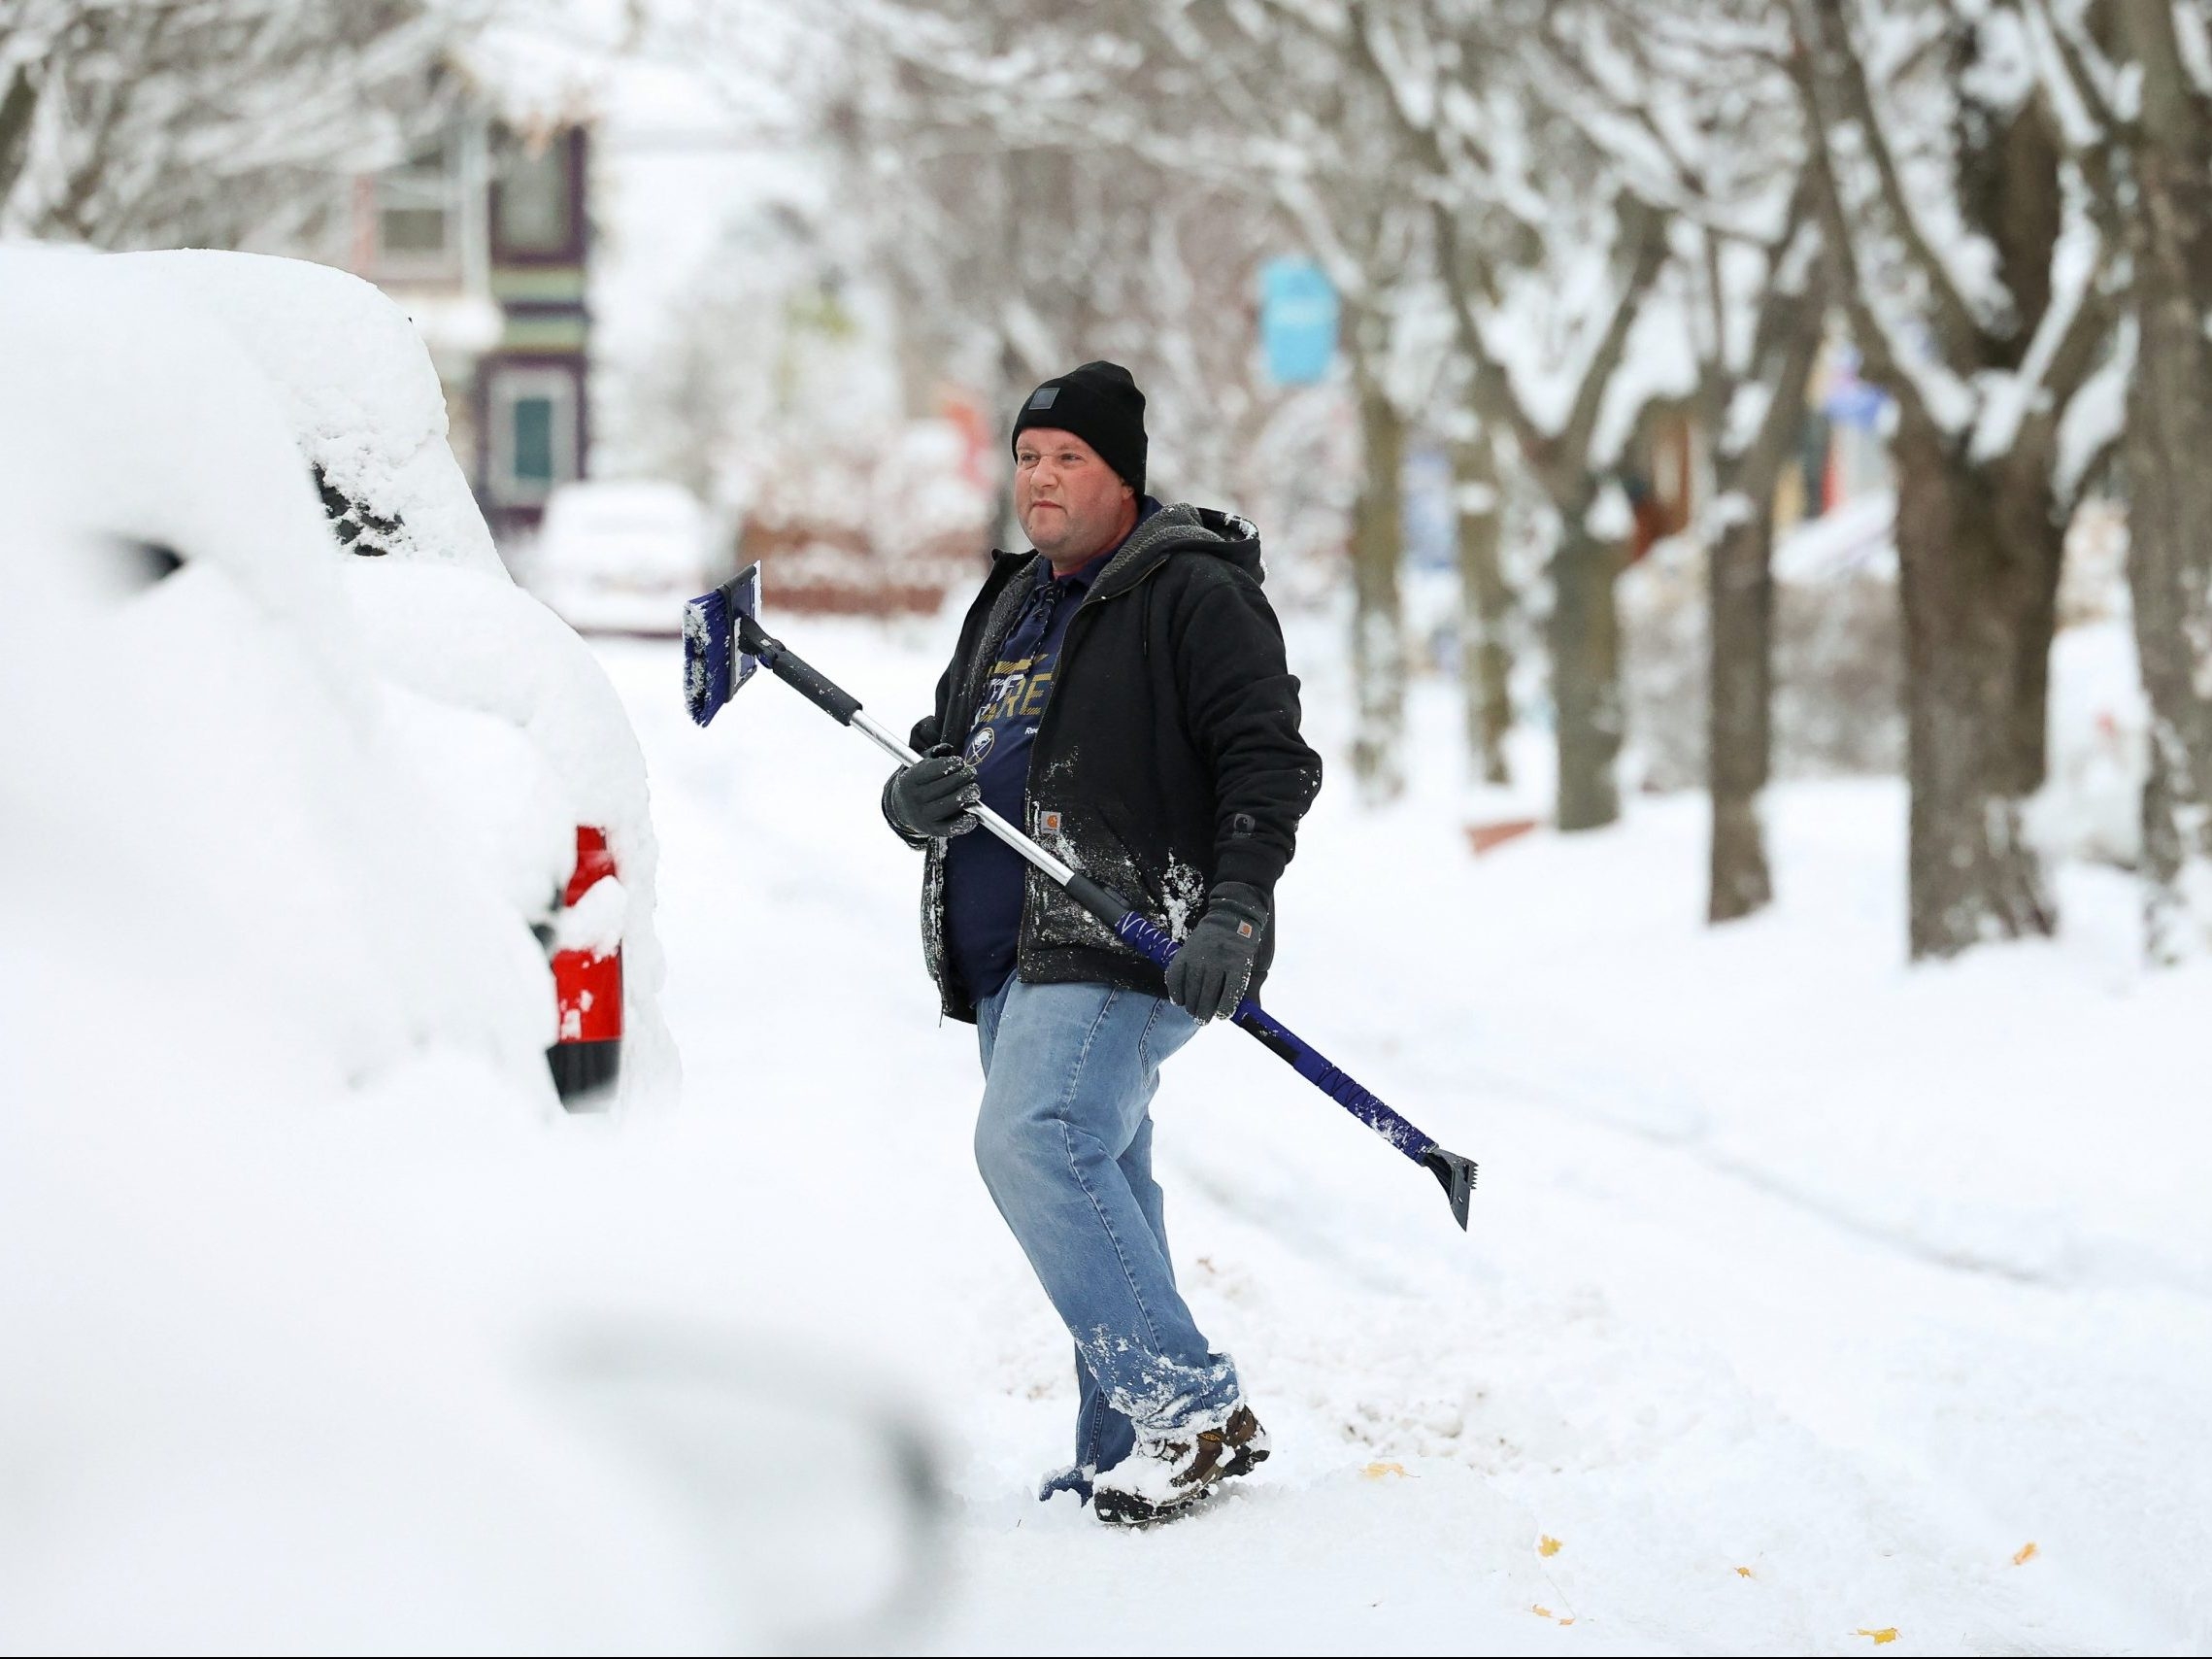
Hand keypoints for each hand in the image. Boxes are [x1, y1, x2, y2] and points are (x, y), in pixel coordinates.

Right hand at [887, 745, 980, 837]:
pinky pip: (949, 829)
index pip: (929, 771)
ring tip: (974, 789)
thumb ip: (933, 754)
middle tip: (972, 772)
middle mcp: (914, 799)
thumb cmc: (919, 782)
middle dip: (961, 778)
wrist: (903, 809)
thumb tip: (947, 748)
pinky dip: (963, 824)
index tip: (960, 762)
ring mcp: (922, 816)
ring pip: (947, 806)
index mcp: (909, 780)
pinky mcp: (932, 830)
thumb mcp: (919, 765)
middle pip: (941, 788)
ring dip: (965, 797)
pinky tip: (973, 817)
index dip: (947, 765)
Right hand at [1164, 882, 1267, 1022]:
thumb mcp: (1253, 965)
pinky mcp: (1184, 953)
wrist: (1229, 917)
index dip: (1223, 1011)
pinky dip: (1175, 992)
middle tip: (1203, 1020)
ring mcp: (1199, 956)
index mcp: (1238, 965)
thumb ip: (1252, 990)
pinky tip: (1180, 1000)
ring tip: (1193, 1012)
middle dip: (1204, 1014)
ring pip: (1191, 990)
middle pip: (1207, 996)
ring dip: (1190, 1006)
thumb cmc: (1242, 947)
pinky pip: (1175, 978)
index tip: (1221, 1016)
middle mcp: (1218, 961)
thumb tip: (1253, 1014)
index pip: (1230, 996)